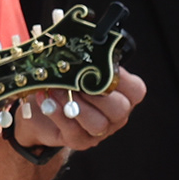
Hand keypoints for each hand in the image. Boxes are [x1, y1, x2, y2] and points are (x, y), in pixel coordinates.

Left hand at [0, 63, 140, 158]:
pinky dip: (58, 113)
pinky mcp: (80, 142)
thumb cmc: (65, 84)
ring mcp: (100, 132)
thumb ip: (84, 56)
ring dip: (76, 105)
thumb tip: (76, 38)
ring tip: (57, 89)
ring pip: (98, 124)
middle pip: (120, 109)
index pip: (136, 90)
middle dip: (97, 93)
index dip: (122, 78)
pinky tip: (45, 99)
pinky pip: (73, 131)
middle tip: (77, 81)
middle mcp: (116, 116)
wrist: (42, 111)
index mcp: (123, 95)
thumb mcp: (77, 67)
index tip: (100, 66)